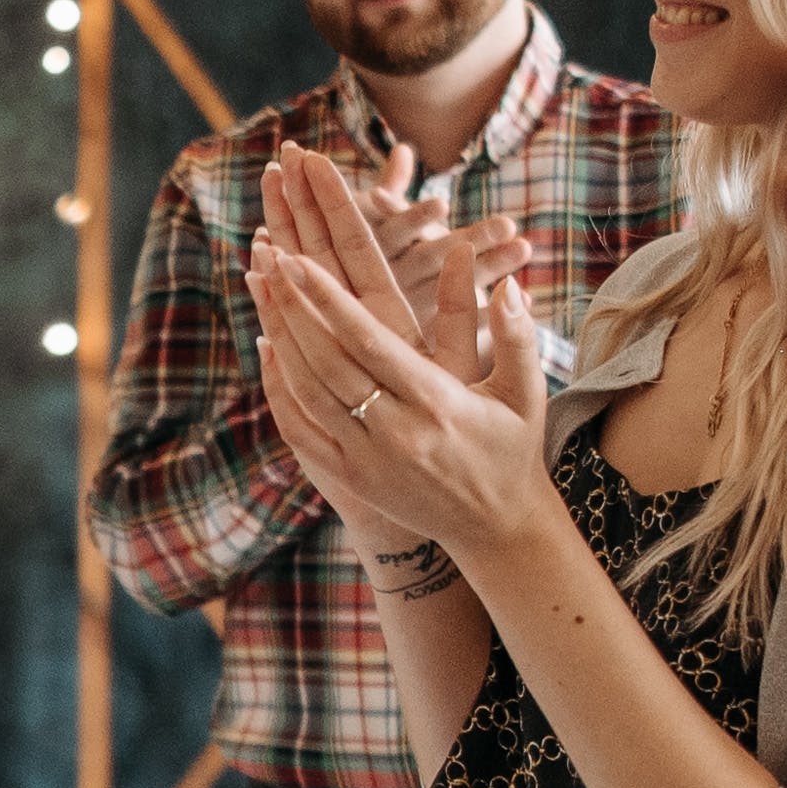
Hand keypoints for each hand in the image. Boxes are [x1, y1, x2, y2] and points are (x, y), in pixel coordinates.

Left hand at [252, 152, 551, 558]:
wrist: (495, 530)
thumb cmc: (512, 449)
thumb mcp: (526, 392)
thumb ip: (515, 335)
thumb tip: (506, 281)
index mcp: (436, 403)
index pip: (369, 342)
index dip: (329, 300)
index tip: (298, 259)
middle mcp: (394, 432)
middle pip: (327, 361)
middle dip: (293, 307)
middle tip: (267, 257)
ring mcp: (365, 458)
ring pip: (306, 391)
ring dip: (280, 337)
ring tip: (260, 286)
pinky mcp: (349, 477)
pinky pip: (300, 429)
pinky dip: (278, 387)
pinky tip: (267, 347)